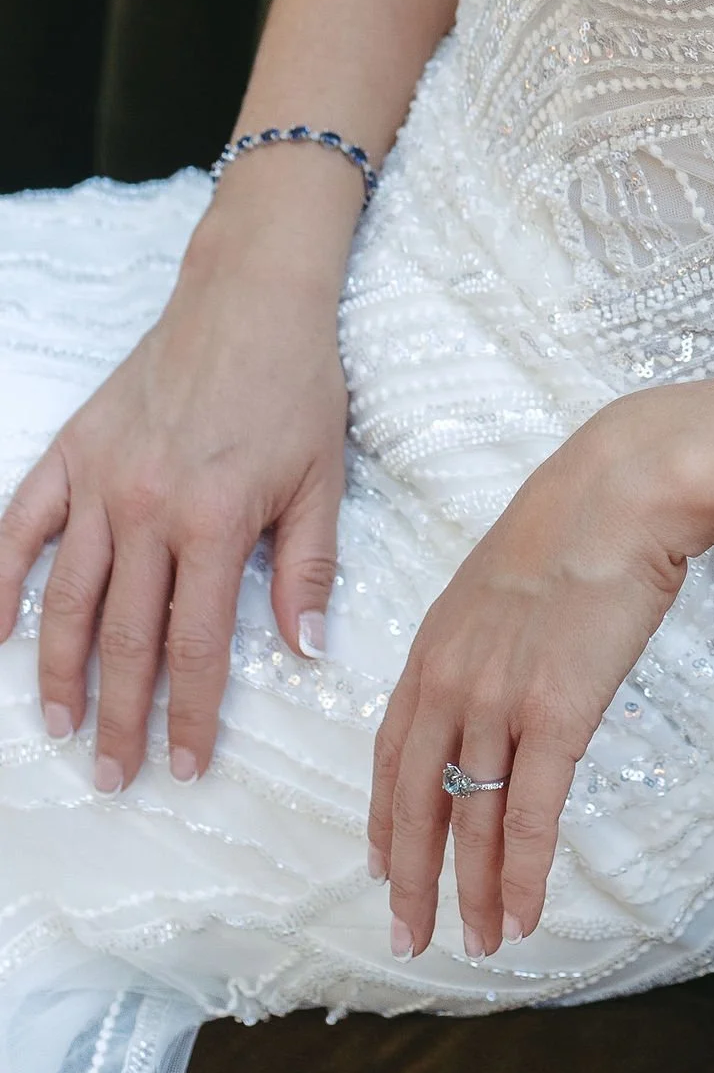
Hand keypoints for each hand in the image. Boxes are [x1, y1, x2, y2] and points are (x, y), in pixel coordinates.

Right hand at [0, 193, 351, 787]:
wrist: (252, 297)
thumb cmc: (297, 385)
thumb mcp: (323, 477)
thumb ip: (308, 567)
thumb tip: (304, 649)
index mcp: (216, 520)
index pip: (195, 643)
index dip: (188, 714)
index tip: (184, 764)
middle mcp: (147, 506)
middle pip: (125, 637)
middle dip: (120, 716)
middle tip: (114, 775)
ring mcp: (101, 479)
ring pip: (68, 597)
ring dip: (60, 669)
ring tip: (60, 726)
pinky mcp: (72, 451)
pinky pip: (21, 526)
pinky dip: (0, 582)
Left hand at [369, 392, 692, 960]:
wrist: (622, 490)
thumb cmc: (580, 520)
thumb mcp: (507, 576)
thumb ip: (492, 633)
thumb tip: (508, 662)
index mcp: (435, 645)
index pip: (393, 750)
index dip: (386, 816)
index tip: (382, 864)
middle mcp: (451, 680)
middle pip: (414, 799)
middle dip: (410, 876)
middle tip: (409, 935)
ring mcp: (498, 700)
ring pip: (471, 819)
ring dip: (470, 891)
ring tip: (474, 942)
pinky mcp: (555, 714)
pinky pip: (528, 814)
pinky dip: (521, 872)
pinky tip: (520, 914)